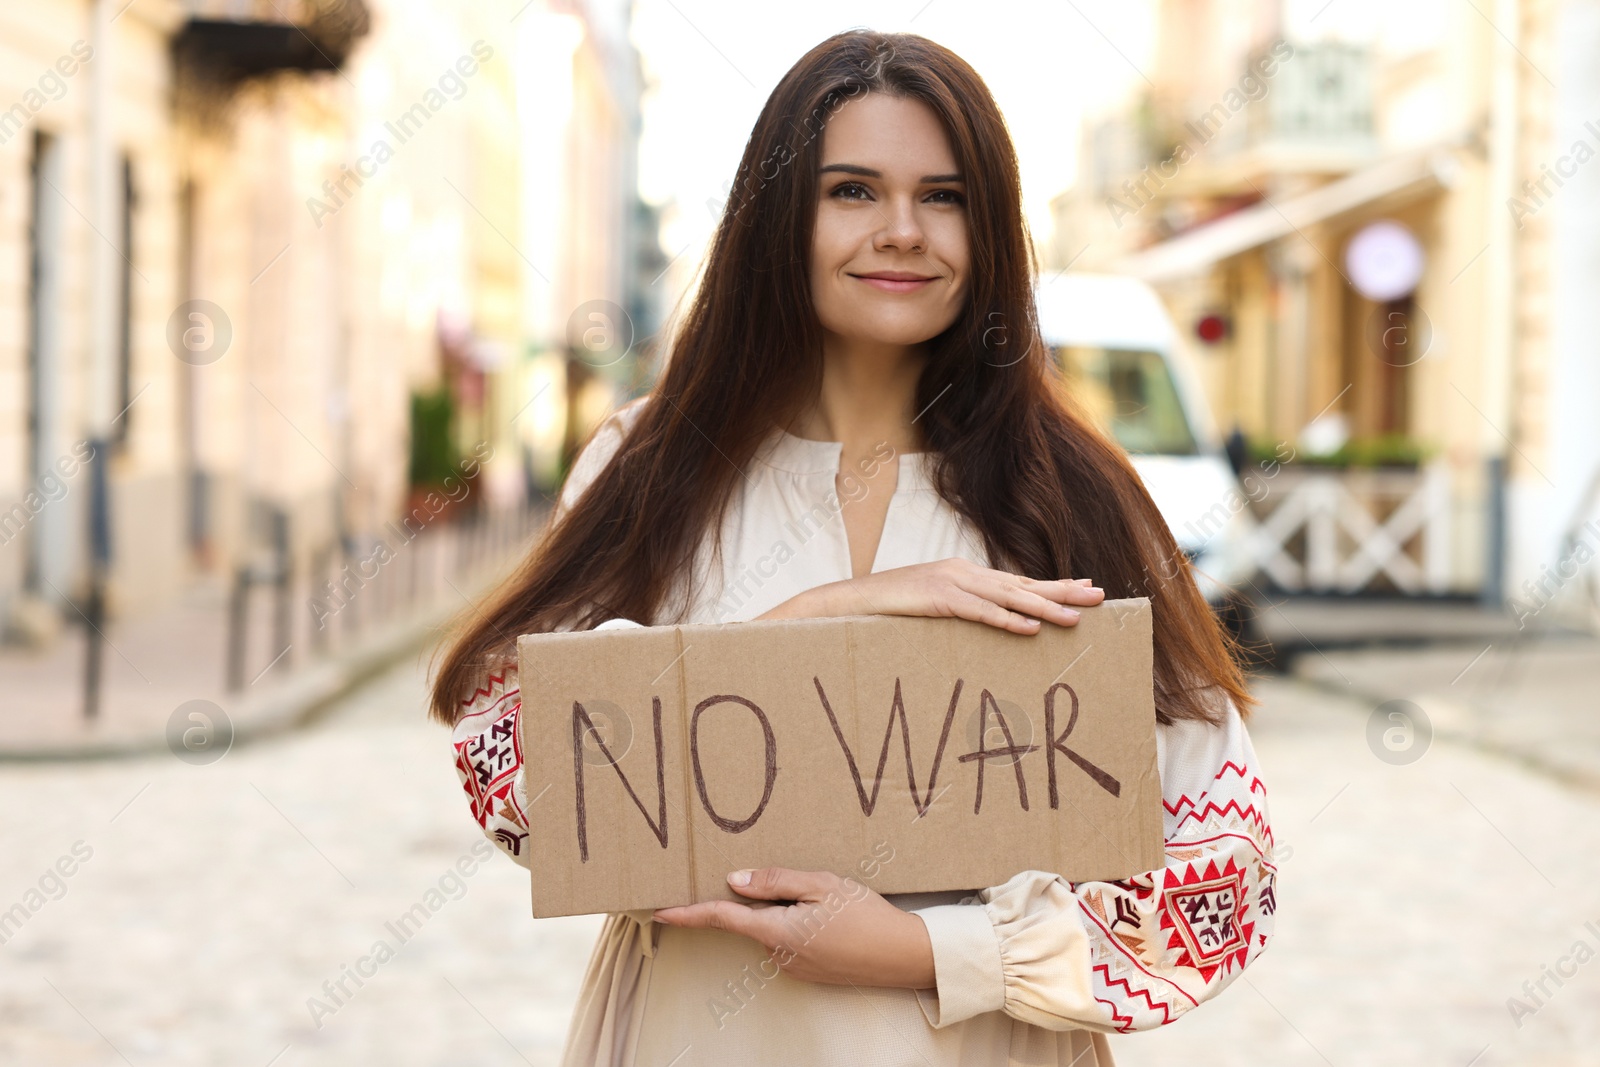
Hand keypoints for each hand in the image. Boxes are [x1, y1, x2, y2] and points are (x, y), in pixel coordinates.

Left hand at [651, 867, 936, 988]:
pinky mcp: (810, 971)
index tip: (659, 910)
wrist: (904, 957)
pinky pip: (791, 940)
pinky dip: (799, 923)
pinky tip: (829, 916)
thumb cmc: (866, 916)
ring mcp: (794, 966)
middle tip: (792, 883)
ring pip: (774, 928)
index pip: (722, 918)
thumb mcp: (821, 885)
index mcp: (776, 931)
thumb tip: (735, 880)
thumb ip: (775, 881)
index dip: (688, 913)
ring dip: (786, 910)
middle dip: (761, 898)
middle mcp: (779, 954)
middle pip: (752, 918)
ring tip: (829, 899)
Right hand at [758, 558, 1103, 634]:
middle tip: (1099, 596)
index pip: (1016, 580)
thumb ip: (956, 614)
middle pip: (1021, 583)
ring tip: (1076, 617)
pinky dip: (1005, 618)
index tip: (1085, 588)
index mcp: (961, 576)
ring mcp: (948, 583)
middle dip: (1062, 590)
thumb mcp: (926, 611)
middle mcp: (961, 573)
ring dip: (1044, 607)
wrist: (844, 604)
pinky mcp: (934, 598)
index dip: (1051, 585)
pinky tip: (1030, 627)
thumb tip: (982, 630)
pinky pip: (977, 610)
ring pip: (1007, 595)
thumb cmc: (884, 613)